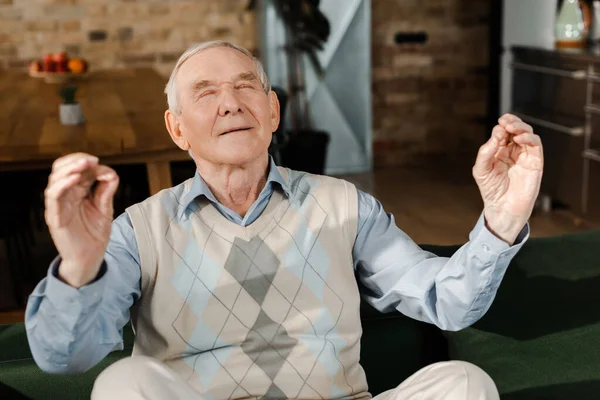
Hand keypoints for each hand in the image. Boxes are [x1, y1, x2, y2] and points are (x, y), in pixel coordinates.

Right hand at [44, 153, 118, 287]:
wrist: (91, 258)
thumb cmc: (95, 234)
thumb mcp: (105, 208)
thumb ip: (106, 190)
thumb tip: (110, 172)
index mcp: (76, 192)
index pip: (74, 169)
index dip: (85, 162)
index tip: (99, 162)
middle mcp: (65, 196)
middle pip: (61, 169)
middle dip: (76, 160)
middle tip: (92, 160)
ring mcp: (58, 206)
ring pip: (55, 179)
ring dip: (69, 169)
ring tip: (85, 165)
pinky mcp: (55, 216)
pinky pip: (53, 196)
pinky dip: (63, 184)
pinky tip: (75, 179)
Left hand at [472, 114, 543, 243]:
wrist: (502, 208)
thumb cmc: (491, 190)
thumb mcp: (481, 170)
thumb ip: (485, 152)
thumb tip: (496, 134)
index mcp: (499, 151)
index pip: (502, 132)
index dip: (501, 126)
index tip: (498, 128)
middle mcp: (512, 151)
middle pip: (516, 129)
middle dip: (512, 121)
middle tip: (505, 121)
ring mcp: (524, 156)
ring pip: (527, 134)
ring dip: (521, 127)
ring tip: (511, 128)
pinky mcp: (535, 162)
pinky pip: (535, 145)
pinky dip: (529, 138)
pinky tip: (520, 139)